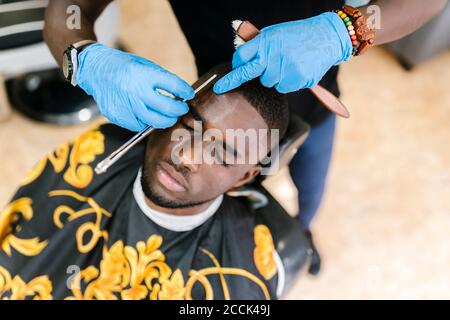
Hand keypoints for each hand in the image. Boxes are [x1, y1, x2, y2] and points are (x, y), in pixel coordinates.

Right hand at [77, 44, 194, 130]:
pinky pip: (139, 126)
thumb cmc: (123, 66)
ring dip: (165, 120)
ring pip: (154, 122)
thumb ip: (162, 80)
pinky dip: (146, 123)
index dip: (184, 92)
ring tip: (167, 114)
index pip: (173, 86)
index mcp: (144, 74)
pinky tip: (146, 114)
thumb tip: (180, 93)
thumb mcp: (144, 65)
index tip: (188, 94)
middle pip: (167, 109)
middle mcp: (135, 91)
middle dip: (178, 111)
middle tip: (181, 109)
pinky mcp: (118, 116)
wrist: (94, 69)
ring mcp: (126, 105)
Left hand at [214, 12, 352, 93]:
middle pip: (252, 74)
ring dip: (276, 77)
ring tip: (289, 64)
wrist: (327, 36)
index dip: (234, 70)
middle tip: (229, 84)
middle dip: (241, 79)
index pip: (241, 58)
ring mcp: (285, 67)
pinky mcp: (297, 78)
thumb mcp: (275, 33)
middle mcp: (273, 53)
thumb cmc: (297, 35)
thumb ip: (258, 45)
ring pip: (270, 83)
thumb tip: (240, 58)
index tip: (220, 85)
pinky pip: (283, 88)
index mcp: (265, 40)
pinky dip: (288, 82)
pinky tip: (297, 70)